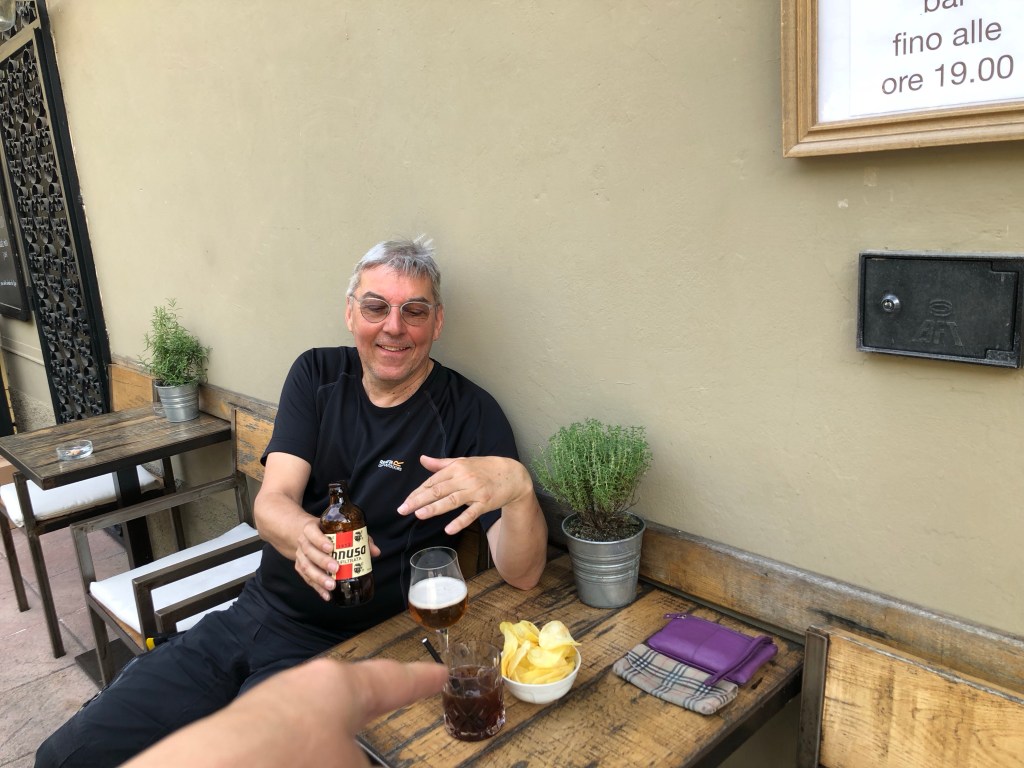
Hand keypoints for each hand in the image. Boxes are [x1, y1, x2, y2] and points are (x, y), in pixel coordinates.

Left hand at [123, 658, 447, 767]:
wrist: (216, 767)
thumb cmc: (296, 758)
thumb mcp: (349, 764)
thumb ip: (363, 758)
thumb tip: (359, 757)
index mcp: (343, 686)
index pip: (395, 681)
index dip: (422, 680)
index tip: (441, 674)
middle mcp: (308, 683)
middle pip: (351, 689)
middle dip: (373, 699)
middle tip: (395, 696)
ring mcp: (274, 699)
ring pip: (316, 710)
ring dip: (333, 728)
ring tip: (341, 745)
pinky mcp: (246, 723)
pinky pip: (286, 730)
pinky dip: (302, 743)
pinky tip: (298, 755)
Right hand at [293, 518, 380, 600]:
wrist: (305, 534)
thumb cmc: (327, 531)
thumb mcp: (340, 529)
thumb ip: (359, 538)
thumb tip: (375, 552)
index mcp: (310, 528)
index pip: (312, 532)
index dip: (320, 540)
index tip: (331, 547)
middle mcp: (303, 542)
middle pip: (309, 552)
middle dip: (322, 561)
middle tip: (336, 568)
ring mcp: (300, 555)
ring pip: (306, 567)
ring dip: (319, 578)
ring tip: (332, 586)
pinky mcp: (299, 567)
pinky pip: (307, 579)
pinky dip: (317, 588)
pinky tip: (327, 595)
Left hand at [397, 455, 533, 534]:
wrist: (512, 474)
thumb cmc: (485, 468)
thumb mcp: (462, 462)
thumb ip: (441, 464)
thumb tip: (422, 459)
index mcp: (456, 468)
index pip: (432, 481)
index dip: (417, 492)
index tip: (405, 502)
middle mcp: (464, 478)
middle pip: (437, 490)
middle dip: (418, 500)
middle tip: (403, 510)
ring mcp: (475, 491)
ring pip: (451, 500)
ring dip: (434, 508)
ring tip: (419, 514)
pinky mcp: (485, 503)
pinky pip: (471, 513)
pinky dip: (459, 521)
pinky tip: (448, 529)